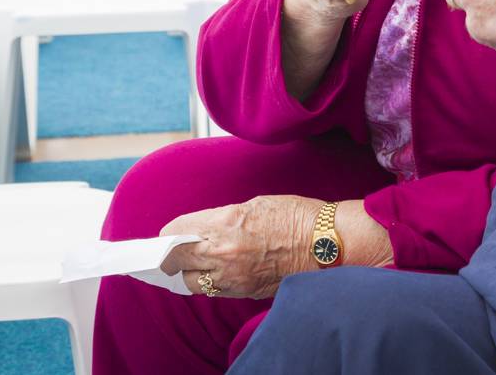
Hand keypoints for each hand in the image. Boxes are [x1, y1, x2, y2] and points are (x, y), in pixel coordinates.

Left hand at [160, 194, 320, 298]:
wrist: (325, 243)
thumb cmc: (296, 216)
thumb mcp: (253, 205)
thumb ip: (223, 219)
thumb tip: (202, 230)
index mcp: (224, 223)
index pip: (176, 232)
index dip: (170, 232)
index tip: (169, 233)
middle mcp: (224, 252)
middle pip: (176, 260)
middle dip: (170, 255)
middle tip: (170, 251)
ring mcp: (233, 276)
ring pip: (191, 282)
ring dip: (190, 271)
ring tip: (195, 262)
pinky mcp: (244, 291)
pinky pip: (214, 290)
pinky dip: (210, 282)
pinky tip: (217, 272)